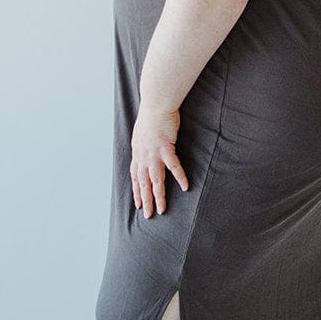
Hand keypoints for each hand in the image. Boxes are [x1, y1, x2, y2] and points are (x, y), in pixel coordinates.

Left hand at [130, 102, 189, 218]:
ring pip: (155, 180)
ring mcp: (153, 153)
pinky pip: (174, 166)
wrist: (156, 104)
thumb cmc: (152, 114)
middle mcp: (143, 155)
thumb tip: (146, 148)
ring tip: (162, 209)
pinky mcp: (166, 148)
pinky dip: (179, 177)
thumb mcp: (143, 132)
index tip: (138, 203)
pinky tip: (185, 187)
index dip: (136, 191)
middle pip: (143, 182)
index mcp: (137, 152)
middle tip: (148, 215)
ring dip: (158, 196)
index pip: (135, 176)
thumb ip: (144, 143)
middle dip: (145, 200)